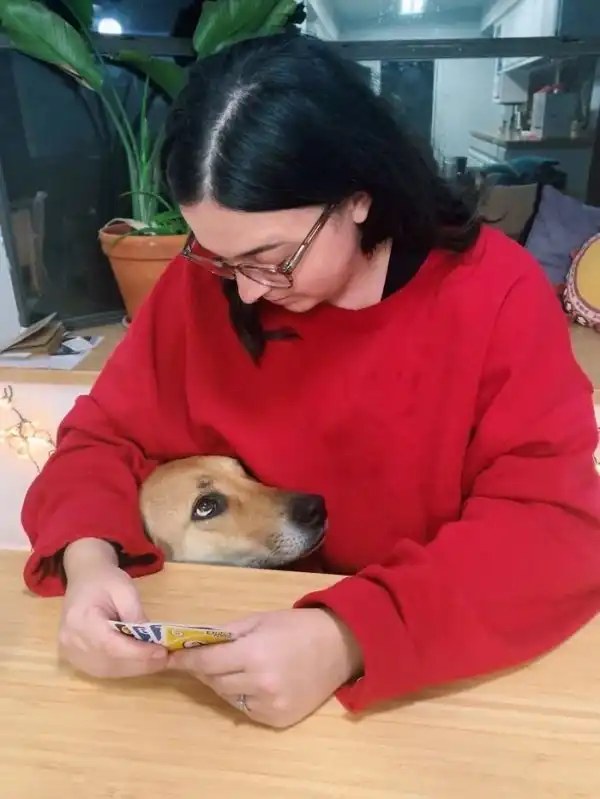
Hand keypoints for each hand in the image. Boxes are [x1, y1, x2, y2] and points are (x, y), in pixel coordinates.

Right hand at [59, 538, 167, 678]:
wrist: (85, 578)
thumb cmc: (105, 581)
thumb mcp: (125, 589)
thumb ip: (136, 615)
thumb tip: (151, 641)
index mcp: (80, 619)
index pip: (110, 644)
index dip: (137, 653)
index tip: (162, 653)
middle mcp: (71, 641)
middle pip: (109, 661)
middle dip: (141, 663)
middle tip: (167, 659)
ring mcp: (70, 652)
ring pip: (107, 671)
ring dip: (135, 669)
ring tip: (157, 661)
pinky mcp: (75, 659)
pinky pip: (102, 670)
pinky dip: (124, 669)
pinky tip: (140, 661)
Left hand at [168, 608, 362, 728]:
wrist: (339, 646)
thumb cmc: (296, 627)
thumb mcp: (259, 620)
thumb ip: (225, 633)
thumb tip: (193, 642)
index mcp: (255, 653)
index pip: (206, 662)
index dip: (185, 660)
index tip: (169, 657)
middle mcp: (261, 683)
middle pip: (214, 682)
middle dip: (205, 669)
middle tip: (205, 657)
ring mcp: (270, 705)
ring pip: (228, 698)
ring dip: (223, 683)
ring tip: (234, 667)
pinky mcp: (279, 720)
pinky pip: (246, 709)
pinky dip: (242, 696)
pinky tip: (253, 681)